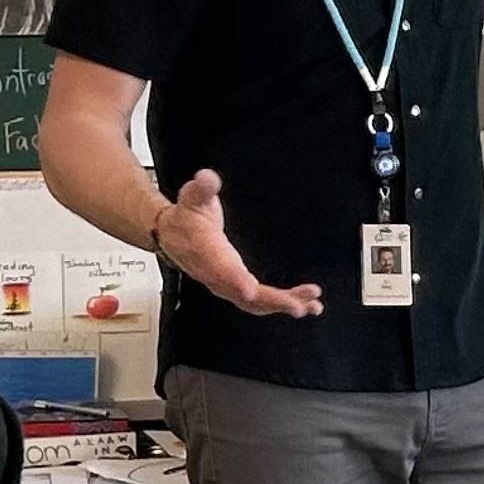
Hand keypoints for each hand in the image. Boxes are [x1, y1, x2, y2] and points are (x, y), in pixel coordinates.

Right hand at [152, 170, 319, 318]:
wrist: (171, 234)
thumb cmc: (186, 216)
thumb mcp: (191, 197)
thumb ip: (202, 189)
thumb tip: (207, 178)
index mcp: (206, 253)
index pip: (220, 269)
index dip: (235, 280)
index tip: (250, 290)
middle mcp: (216, 274)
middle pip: (243, 295)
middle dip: (273, 301)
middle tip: (300, 305)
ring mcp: (226, 284)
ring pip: (255, 303)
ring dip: (283, 305)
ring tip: (311, 305)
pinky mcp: (235, 287)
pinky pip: (258, 302)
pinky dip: (280, 305)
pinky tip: (303, 305)